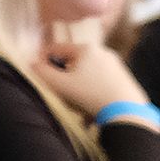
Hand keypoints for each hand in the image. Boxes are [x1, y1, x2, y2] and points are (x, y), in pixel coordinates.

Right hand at [36, 32, 154, 125]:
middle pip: (73, 60)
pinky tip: (92, 105)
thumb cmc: (91, 95)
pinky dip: (92, 90)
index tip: (38, 74)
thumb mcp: (61, 85)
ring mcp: (115, 64)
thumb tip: (31, 65)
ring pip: (87, 72)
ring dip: (77, 84)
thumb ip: (43, 73)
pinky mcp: (124, 78)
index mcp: (86, 48)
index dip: (43, 59)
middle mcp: (103, 51)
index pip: (57, 48)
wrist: (127, 112)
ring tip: (76, 102)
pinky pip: (101, 81)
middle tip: (58, 91)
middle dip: (63, 74)